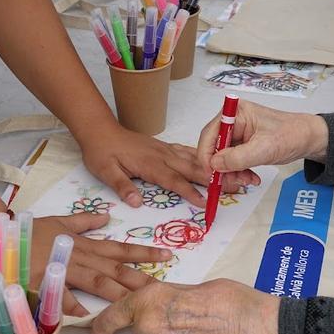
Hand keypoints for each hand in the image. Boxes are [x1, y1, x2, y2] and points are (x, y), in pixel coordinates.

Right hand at [32, 214, 171, 315]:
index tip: (167, 256)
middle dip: (139, 279)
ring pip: (95, 282)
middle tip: (161, 289)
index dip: (144, 253)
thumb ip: (84, 221)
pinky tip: (88, 316)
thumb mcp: (59, 221)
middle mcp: (79, 257)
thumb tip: (107, 215)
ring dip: (117, 293)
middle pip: (115, 269)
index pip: (120, 248)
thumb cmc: (29, 233)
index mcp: (84, 245)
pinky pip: (61, 296)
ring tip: (136, 304)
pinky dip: (74, 306)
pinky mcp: (43, 282)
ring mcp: (62, 270)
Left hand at [80, 126, 243, 209]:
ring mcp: (164, 149)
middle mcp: (162, 155)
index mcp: (150, 164)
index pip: (174, 181)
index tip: (204, 202)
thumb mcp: (105, 172)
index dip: (189, 192)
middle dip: (213, 178)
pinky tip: (211, 159)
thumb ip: (122, 186)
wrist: (100, 130)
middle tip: (234, 185)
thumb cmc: (101, 153)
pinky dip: (201, 156)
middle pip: (192, 168)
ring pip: (193, 159)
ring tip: (232, 173)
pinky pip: (186, 151)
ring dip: (213, 166)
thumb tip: (136, 203)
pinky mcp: (163, 147)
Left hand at [91, 279, 281, 333]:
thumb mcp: (194, 286)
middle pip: (139, 332)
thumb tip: (163, 301)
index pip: (116, 312)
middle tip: (179, 317)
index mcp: (151, 298)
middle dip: (152, 326)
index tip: (98, 330)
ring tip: (198, 329)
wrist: (254, 328)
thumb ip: (170, 295)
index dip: (104, 323)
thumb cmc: (230, 300)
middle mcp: (151, 326)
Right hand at [197, 100, 328, 182]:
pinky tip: (251, 178)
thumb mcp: (264, 149)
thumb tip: (214, 165)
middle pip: (214, 148)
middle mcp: (232, 121)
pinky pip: (232, 161)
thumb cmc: (291, 135)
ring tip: (248, 180)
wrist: (308, 139)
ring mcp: (237, 133)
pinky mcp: (242, 144)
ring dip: (232, 173)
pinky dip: (239, 172)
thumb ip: (237, 158)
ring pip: (222, 158)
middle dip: (222, 168)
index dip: (207, 156)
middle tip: (234, 181)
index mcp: (235, 113)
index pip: (209, 134)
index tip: (212, 174)